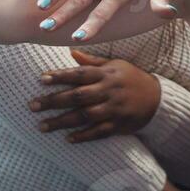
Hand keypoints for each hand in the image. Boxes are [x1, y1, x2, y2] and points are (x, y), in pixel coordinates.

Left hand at [29, 49, 161, 141]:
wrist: (157, 98)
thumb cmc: (131, 78)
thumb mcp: (115, 64)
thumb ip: (92, 61)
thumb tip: (70, 51)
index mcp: (106, 74)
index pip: (80, 73)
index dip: (60, 76)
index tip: (41, 79)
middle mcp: (109, 90)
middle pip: (78, 96)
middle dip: (54, 101)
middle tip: (32, 105)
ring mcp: (114, 108)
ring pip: (85, 116)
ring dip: (62, 121)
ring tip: (42, 126)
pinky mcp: (119, 124)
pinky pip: (99, 131)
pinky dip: (84, 136)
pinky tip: (68, 139)